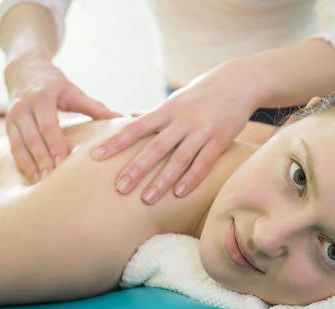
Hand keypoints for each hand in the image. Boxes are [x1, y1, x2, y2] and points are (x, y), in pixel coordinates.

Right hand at [5, 55, 120, 181]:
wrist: (23, 69)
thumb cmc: (53, 83)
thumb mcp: (72, 91)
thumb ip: (94, 106)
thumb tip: (119, 118)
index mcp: (42, 98)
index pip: (48, 126)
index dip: (55, 145)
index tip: (64, 163)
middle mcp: (23, 108)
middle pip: (33, 138)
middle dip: (42, 160)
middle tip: (52, 180)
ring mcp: (12, 118)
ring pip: (19, 145)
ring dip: (30, 165)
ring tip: (41, 183)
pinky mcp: (8, 126)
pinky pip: (14, 147)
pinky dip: (23, 163)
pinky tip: (33, 177)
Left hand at [91, 74, 254, 203]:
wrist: (238, 83)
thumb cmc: (201, 93)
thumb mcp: (176, 100)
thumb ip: (154, 113)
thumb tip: (130, 117)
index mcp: (166, 110)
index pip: (136, 128)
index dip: (116, 142)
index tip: (97, 155)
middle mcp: (182, 121)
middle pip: (155, 147)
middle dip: (137, 168)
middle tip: (120, 188)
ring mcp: (201, 131)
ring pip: (179, 159)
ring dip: (162, 180)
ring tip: (147, 199)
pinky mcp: (220, 140)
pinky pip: (204, 163)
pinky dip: (191, 179)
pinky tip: (179, 194)